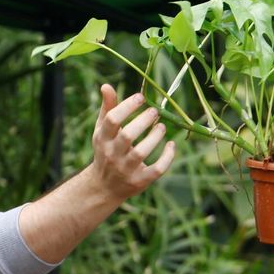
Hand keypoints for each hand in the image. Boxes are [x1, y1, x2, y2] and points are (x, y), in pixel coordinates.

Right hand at [89, 84, 174, 201]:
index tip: (141, 97)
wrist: (104, 187)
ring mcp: (125, 170)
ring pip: (141, 153)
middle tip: (155, 111)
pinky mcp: (139, 182)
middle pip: (127, 136)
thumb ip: (108, 109)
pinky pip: (156, 170)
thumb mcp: (103, 131)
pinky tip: (171, 144)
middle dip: (143, 121)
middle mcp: (112, 155)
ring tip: (161, 126)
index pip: (112, 120)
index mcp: (102, 139)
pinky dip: (167, 157)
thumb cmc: (106, 151)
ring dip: (155, 137)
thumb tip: (106, 86)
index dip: (127, 106)